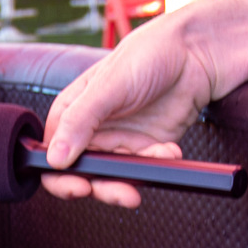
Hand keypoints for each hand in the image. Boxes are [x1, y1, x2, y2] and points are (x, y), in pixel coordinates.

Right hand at [40, 15, 209, 206]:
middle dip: (99, 187)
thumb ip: (80, 121)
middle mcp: (92, 130)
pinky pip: (144, 169)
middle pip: (83, 174)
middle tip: (118, 192)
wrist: (193, 55)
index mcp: (72, 112)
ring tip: (140, 185)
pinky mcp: (145, 148)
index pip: (53, 154)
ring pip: (113, 179)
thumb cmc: (147, 55)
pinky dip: (156, 165)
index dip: (60, 176)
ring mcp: (119, 141)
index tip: (78, 186)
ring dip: (128, 184)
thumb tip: (55, 158)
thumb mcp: (108, 86)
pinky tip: (168, 150)